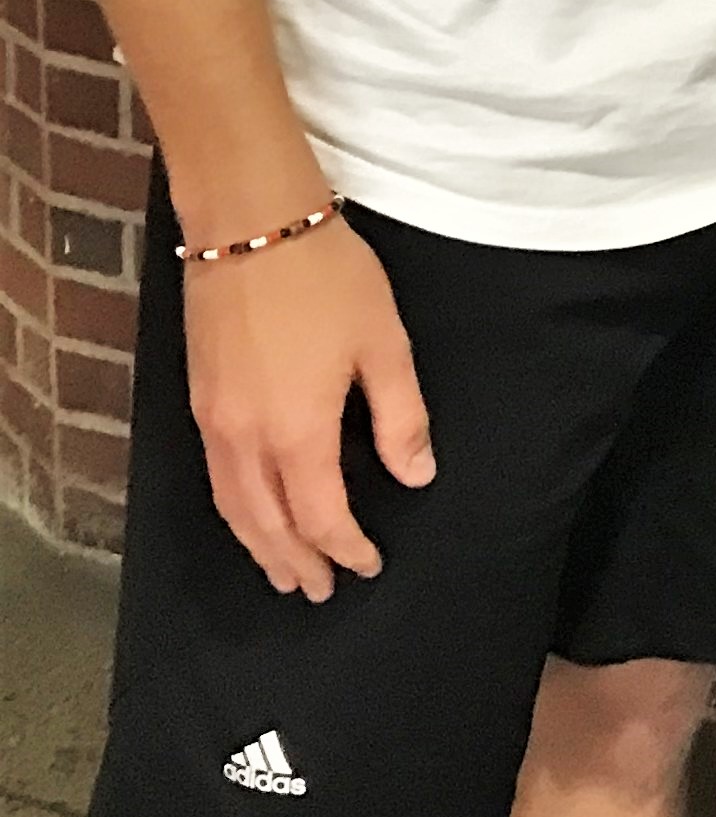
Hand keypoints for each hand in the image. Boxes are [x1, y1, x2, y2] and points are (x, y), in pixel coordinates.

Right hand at [181, 215, 433, 599]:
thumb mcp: (386, 345)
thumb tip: (416, 476)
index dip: (346, 547)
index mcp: (297, 431)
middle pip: (267, 524)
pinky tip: (251, 515)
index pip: (321, 514)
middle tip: (321, 591)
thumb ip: (402, 417)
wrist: (249, 225)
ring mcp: (213, 421)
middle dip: (296, 561)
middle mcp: (245, 438)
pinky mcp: (198, 399)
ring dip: (259, 546)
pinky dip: (235, 511)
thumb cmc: (328, 280)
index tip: (368, 566)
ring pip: (232, 507)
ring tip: (284, 572)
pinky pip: (215, 478)